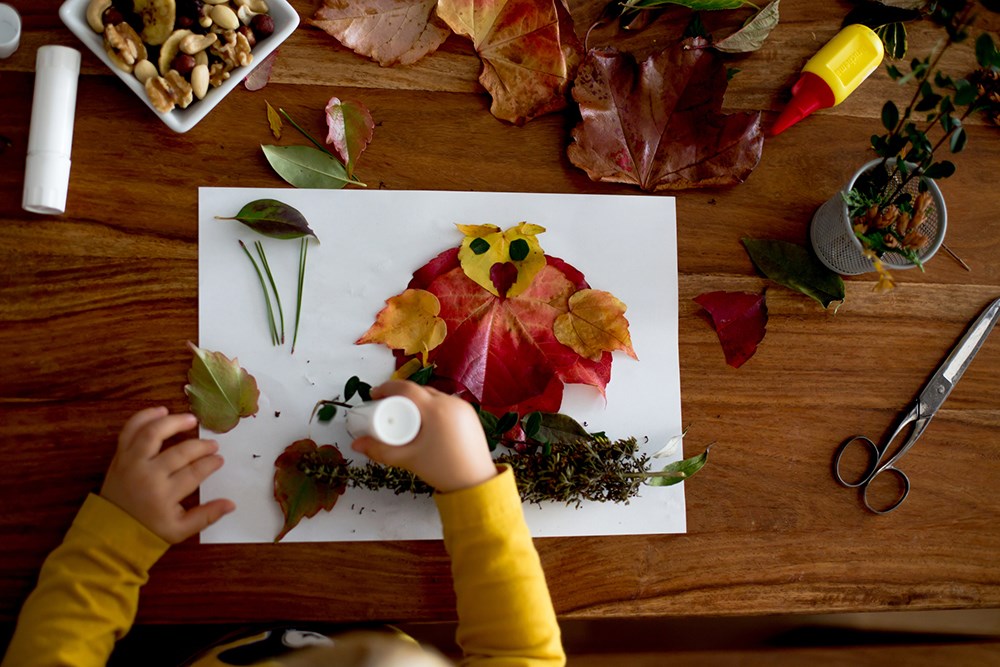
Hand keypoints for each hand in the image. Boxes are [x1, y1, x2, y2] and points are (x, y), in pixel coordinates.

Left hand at [100, 407, 235, 543]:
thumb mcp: (180, 530)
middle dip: (200, 446)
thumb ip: (206, 516)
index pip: (194, 472)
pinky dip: (144, 417)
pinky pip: (130, 430)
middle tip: (212, 444)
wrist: (111, 531)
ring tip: (191, 420)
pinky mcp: (120, 456)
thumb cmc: (148, 530)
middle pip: (179, 452)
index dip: (210, 463)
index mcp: (165, 495)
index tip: (219, 459)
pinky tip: (161, 411)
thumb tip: (231, 504)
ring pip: (153, 433)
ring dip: (174, 422)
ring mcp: (132, 462)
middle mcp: (148, 475)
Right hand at [350, 381, 496, 492]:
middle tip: (386, 407)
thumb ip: (379, 450)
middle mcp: (451, 403)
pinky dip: (433, 407)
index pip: (407, 389)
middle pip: (420, 391)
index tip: (373, 395)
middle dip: (401, 396)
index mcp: (436, 410)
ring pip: (434, 396)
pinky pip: (446, 404)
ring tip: (404, 414)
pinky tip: (424, 420)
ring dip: (418, 401)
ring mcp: (463, 408)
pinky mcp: (470, 415)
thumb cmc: (442, 470)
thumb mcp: (407, 459)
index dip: (387, 388)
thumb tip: (356, 444)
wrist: (476, 483)